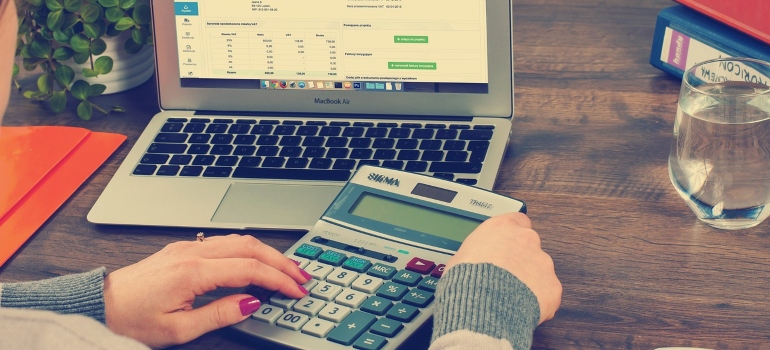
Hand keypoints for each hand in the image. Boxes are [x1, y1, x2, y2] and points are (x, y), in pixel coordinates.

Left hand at [103, 234, 310, 347]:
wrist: (100, 304)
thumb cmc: (132, 319)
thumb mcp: (179, 329)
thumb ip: (220, 314)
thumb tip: (252, 302)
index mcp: (193, 272)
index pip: (250, 269)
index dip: (279, 280)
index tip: (297, 291)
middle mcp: (193, 252)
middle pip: (251, 247)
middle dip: (282, 261)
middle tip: (302, 277)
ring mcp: (188, 247)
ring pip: (240, 240)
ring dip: (267, 253)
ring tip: (287, 269)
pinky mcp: (183, 249)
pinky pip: (225, 242)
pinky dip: (249, 250)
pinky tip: (257, 261)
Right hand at [445, 212, 561, 323]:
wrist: (482, 305)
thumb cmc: (467, 280)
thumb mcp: (460, 257)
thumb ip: (476, 253)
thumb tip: (473, 262)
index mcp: (503, 228)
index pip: (517, 220)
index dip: (512, 235)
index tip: (507, 244)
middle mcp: (526, 240)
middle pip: (529, 246)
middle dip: (520, 259)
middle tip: (505, 276)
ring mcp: (543, 263)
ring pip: (540, 270)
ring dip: (529, 280)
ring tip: (510, 296)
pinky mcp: (552, 286)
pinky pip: (547, 292)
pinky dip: (537, 300)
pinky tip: (521, 307)